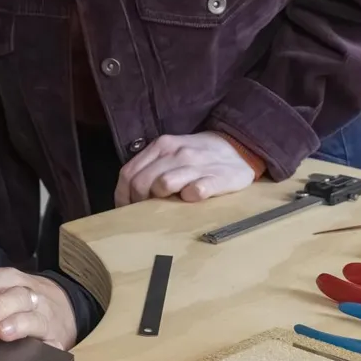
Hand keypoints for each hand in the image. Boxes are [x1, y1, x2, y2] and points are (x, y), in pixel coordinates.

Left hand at [0, 267, 78, 349]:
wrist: (67, 311)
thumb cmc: (22, 303)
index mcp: (5, 280)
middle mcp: (24, 291)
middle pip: (4, 289)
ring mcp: (41, 312)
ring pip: (25, 307)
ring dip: (9, 317)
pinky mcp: (54, 335)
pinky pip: (44, 335)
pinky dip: (31, 336)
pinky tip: (19, 342)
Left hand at [113, 132, 254, 206]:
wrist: (238, 147)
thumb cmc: (198, 155)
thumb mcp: (171, 152)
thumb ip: (151, 167)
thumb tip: (129, 194)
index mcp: (161, 146)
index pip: (128, 173)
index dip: (123, 196)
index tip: (126, 210)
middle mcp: (175, 152)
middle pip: (141, 182)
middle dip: (138, 203)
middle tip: (144, 214)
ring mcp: (196, 164)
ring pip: (163, 184)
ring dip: (160, 201)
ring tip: (165, 209)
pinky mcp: (217, 178)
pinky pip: (196, 190)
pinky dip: (189, 198)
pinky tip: (190, 202)